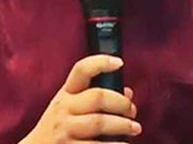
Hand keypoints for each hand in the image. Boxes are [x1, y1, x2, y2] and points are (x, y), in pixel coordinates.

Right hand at [20, 55, 140, 143]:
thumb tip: (127, 93)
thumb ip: (95, 98)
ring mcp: (64, 129)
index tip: (119, 62)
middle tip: (132, 111)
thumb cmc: (58, 127)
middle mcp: (63, 108)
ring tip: (135, 128)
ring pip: (98, 122)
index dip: (100, 63)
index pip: (81, 70)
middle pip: (97, 97)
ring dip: (122, 125)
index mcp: (66, 94)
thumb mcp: (70, 107)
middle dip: (121, 103)